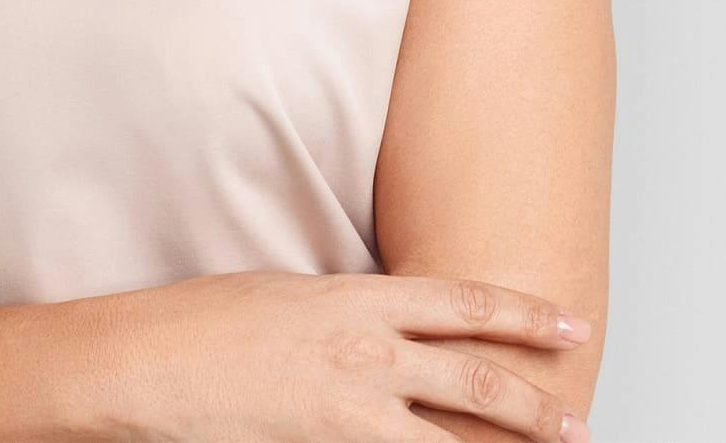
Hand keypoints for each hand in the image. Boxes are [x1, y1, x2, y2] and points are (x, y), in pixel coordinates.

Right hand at [102, 268, 591, 440]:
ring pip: (452, 441)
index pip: (463, 303)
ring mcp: (348, 411)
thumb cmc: (206, 321)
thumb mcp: (291, 296)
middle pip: (475, 377)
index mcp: (357, 299)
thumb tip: (386, 330)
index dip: (524, 314)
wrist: (148, 363)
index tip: (570, 324)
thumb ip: (348, 314)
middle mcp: (366, 353)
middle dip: (535, 401)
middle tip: (577, 419)